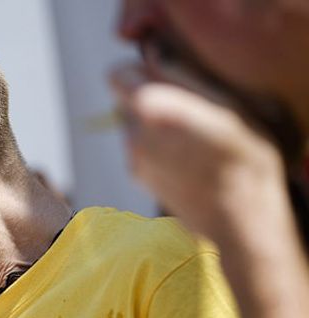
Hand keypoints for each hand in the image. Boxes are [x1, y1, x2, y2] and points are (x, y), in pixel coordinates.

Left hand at [110, 62, 289, 245]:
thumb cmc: (241, 153)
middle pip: (126, 101)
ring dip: (152, 127)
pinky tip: (184, 160)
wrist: (238, 215)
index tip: (162, 80)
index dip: (138, 74)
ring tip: (190, 140)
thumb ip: (180, 77)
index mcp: (149, 105)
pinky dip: (154, 149)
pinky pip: (139, 149)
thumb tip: (152, 61)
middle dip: (147, 101)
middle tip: (184, 111)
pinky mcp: (135, 176)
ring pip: (133, 126)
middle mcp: (132, 130)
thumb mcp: (223, 101)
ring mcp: (131, 156)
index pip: (117, 75)